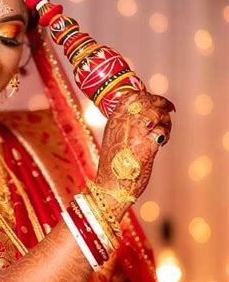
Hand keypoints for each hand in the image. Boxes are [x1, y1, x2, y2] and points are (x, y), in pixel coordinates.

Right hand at [96, 90, 174, 204]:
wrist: (111, 186)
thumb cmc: (114, 164)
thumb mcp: (114, 138)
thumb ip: (125, 124)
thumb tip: (144, 113)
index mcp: (113, 120)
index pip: (132, 96)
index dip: (147, 95)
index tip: (155, 100)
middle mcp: (123, 124)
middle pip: (146, 101)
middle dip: (161, 103)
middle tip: (169, 109)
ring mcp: (134, 135)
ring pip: (156, 114)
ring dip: (166, 119)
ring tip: (167, 128)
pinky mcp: (146, 147)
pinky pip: (162, 132)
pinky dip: (166, 134)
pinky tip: (164, 141)